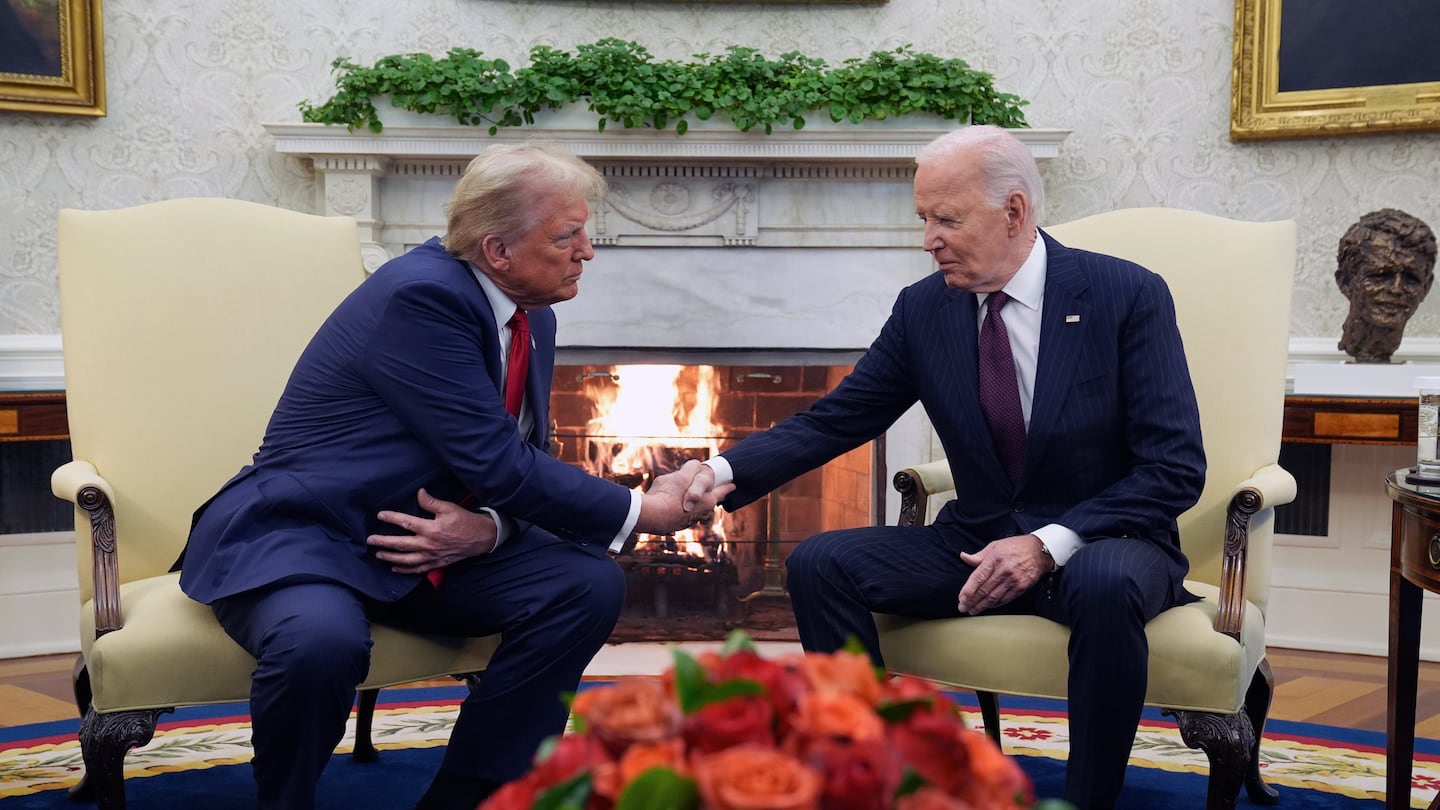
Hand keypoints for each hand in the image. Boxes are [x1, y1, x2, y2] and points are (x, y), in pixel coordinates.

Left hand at [368, 488, 497, 573]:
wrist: (481, 538)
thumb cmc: (465, 521)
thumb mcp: (450, 508)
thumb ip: (431, 502)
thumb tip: (419, 493)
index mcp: (431, 528)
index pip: (406, 523)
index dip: (392, 518)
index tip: (380, 515)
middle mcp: (429, 544)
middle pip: (401, 544)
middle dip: (383, 542)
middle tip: (370, 540)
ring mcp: (432, 556)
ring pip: (406, 560)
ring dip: (390, 558)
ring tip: (378, 555)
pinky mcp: (436, 564)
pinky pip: (417, 569)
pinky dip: (405, 570)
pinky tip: (395, 568)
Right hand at [635, 459, 733, 534]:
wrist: (650, 516)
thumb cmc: (668, 494)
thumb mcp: (681, 475)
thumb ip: (692, 468)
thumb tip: (695, 466)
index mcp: (707, 501)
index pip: (722, 491)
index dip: (727, 487)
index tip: (733, 485)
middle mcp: (700, 514)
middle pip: (709, 503)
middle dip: (709, 496)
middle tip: (711, 491)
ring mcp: (687, 522)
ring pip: (694, 510)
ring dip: (692, 504)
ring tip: (686, 497)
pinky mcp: (673, 526)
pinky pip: (678, 516)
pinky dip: (677, 511)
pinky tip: (669, 508)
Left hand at [955, 534, 1052, 614]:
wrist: (1040, 551)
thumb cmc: (1015, 547)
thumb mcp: (995, 546)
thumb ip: (979, 555)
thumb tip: (963, 557)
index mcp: (995, 558)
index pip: (978, 577)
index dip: (968, 589)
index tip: (961, 598)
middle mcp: (1004, 570)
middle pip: (984, 590)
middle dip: (971, 601)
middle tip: (963, 608)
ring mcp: (1013, 580)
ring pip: (994, 597)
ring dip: (981, 606)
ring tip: (972, 610)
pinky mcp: (1022, 587)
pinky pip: (1005, 599)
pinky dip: (995, 605)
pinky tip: (987, 607)